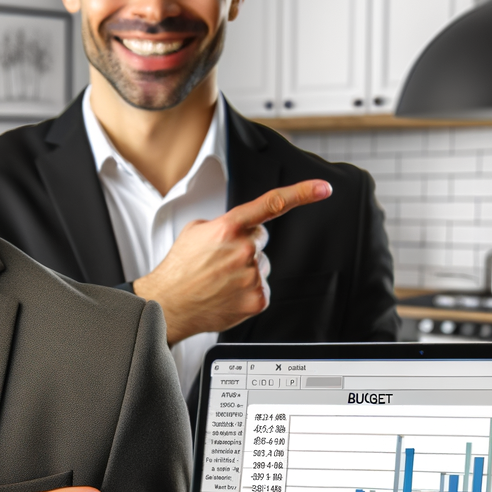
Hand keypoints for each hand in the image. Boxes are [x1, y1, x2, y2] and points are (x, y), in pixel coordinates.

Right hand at [132, 180, 331, 344]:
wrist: (169, 303)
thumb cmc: (180, 269)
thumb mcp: (195, 232)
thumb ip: (223, 224)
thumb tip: (239, 227)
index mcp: (229, 227)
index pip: (272, 204)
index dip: (302, 193)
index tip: (322, 188)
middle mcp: (244, 249)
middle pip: (260, 240)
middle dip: (245, 246)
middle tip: (220, 260)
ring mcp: (252, 275)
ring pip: (261, 265)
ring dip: (245, 270)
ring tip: (219, 279)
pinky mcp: (257, 298)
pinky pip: (261, 288)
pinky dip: (247, 291)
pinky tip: (227, 293)